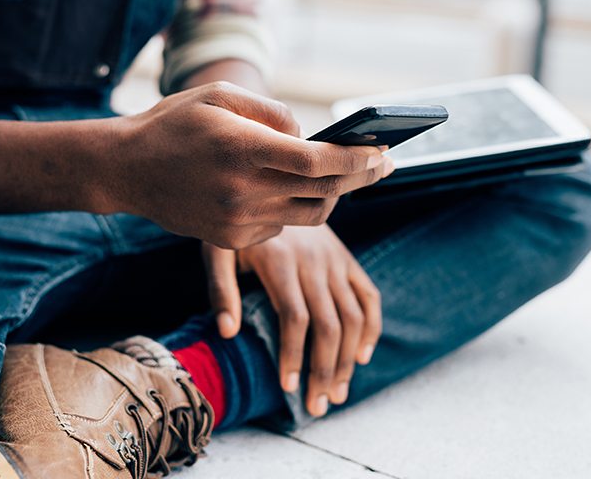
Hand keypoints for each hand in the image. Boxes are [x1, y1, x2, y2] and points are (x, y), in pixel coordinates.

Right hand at [99, 82, 391, 249]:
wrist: (126, 169)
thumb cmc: (174, 123)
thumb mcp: (221, 96)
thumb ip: (272, 113)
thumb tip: (310, 138)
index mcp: (243, 149)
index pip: (318, 161)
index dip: (357, 159)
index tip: (383, 152)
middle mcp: (244, 190)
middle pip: (324, 191)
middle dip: (362, 177)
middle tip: (384, 164)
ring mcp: (238, 220)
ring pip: (310, 216)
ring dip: (332, 196)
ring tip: (341, 176)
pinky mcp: (231, 240)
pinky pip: (281, 227)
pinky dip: (292, 208)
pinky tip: (285, 189)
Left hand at [202, 225, 382, 416]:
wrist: (275, 182)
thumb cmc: (238, 223)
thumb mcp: (218, 248)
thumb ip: (220, 289)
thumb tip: (227, 333)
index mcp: (281, 260)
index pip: (295, 317)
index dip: (294, 355)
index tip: (288, 387)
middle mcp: (315, 261)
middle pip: (329, 324)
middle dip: (324, 370)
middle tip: (318, 407)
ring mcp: (336, 259)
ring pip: (353, 316)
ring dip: (349, 360)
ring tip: (338, 394)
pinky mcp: (347, 259)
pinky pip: (369, 296)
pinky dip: (371, 328)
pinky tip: (362, 357)